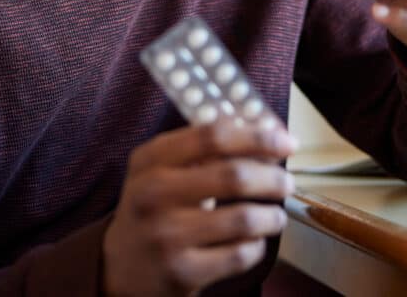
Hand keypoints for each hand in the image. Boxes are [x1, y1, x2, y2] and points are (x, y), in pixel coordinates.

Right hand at [102, 122, 296, 295]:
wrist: (119, 268)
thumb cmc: (154, 208)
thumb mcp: (160, 170)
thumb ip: (204, 149)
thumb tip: (269, 134)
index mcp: (150, 160)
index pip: (213, 136)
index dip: (257, 136)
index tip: (287, 141)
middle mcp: (153, 194)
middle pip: (234, 176)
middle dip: (273, 178)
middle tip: (287, 182)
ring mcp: (166, 236)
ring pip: (243, 218)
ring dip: (271, 216)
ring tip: (274, 216)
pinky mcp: (180, 272)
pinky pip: (239, 254)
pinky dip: (256, 245)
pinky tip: (253, 241)